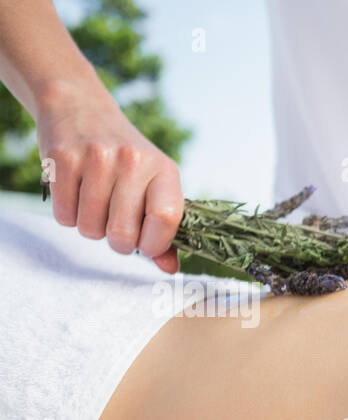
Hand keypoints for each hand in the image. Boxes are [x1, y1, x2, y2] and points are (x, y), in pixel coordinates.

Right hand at [37, 83, 182, 272]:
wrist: (81, 108)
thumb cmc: (126, 160)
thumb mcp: (154, 185)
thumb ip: (165, 230)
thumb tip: (170, 268)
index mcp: (164, 170)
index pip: (166, 220)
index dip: (155, 244)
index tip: (146, 244)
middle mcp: (132, 161)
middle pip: (123, 234)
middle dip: (119, 243)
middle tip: (117, 226)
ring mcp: (96, 158)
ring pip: (91, 230)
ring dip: (92, 228)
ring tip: (97, 205)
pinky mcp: (62, 159)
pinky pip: (65, 216)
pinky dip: (69, 216)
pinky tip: (76, 195)